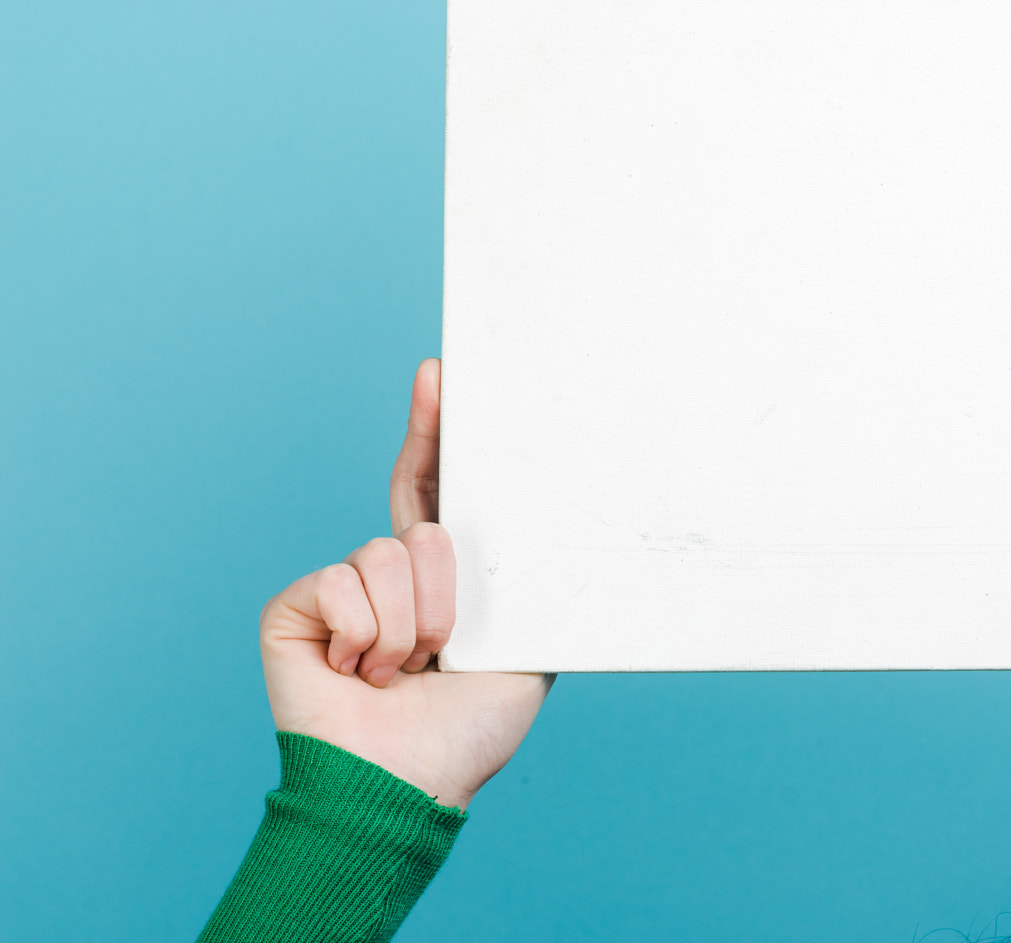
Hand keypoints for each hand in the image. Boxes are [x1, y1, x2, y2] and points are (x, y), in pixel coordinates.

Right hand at [257, 359, 549, 808]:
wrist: (408, 783)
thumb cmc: (469, 729)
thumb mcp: (525, 645)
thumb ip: (528, 583)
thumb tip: (567, 520)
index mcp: (441, 579)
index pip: (435, 488)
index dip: (436, 432)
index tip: (441, 375)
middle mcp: (387, 575)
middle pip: (424, 523)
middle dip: (446, 591)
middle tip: (443, 650)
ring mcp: (338, 588)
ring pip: (389, 554)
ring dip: (411, 627)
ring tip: (401, 673)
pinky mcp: (294, 606)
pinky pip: (343, 581)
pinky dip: (365, 636)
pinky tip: (357, 674)